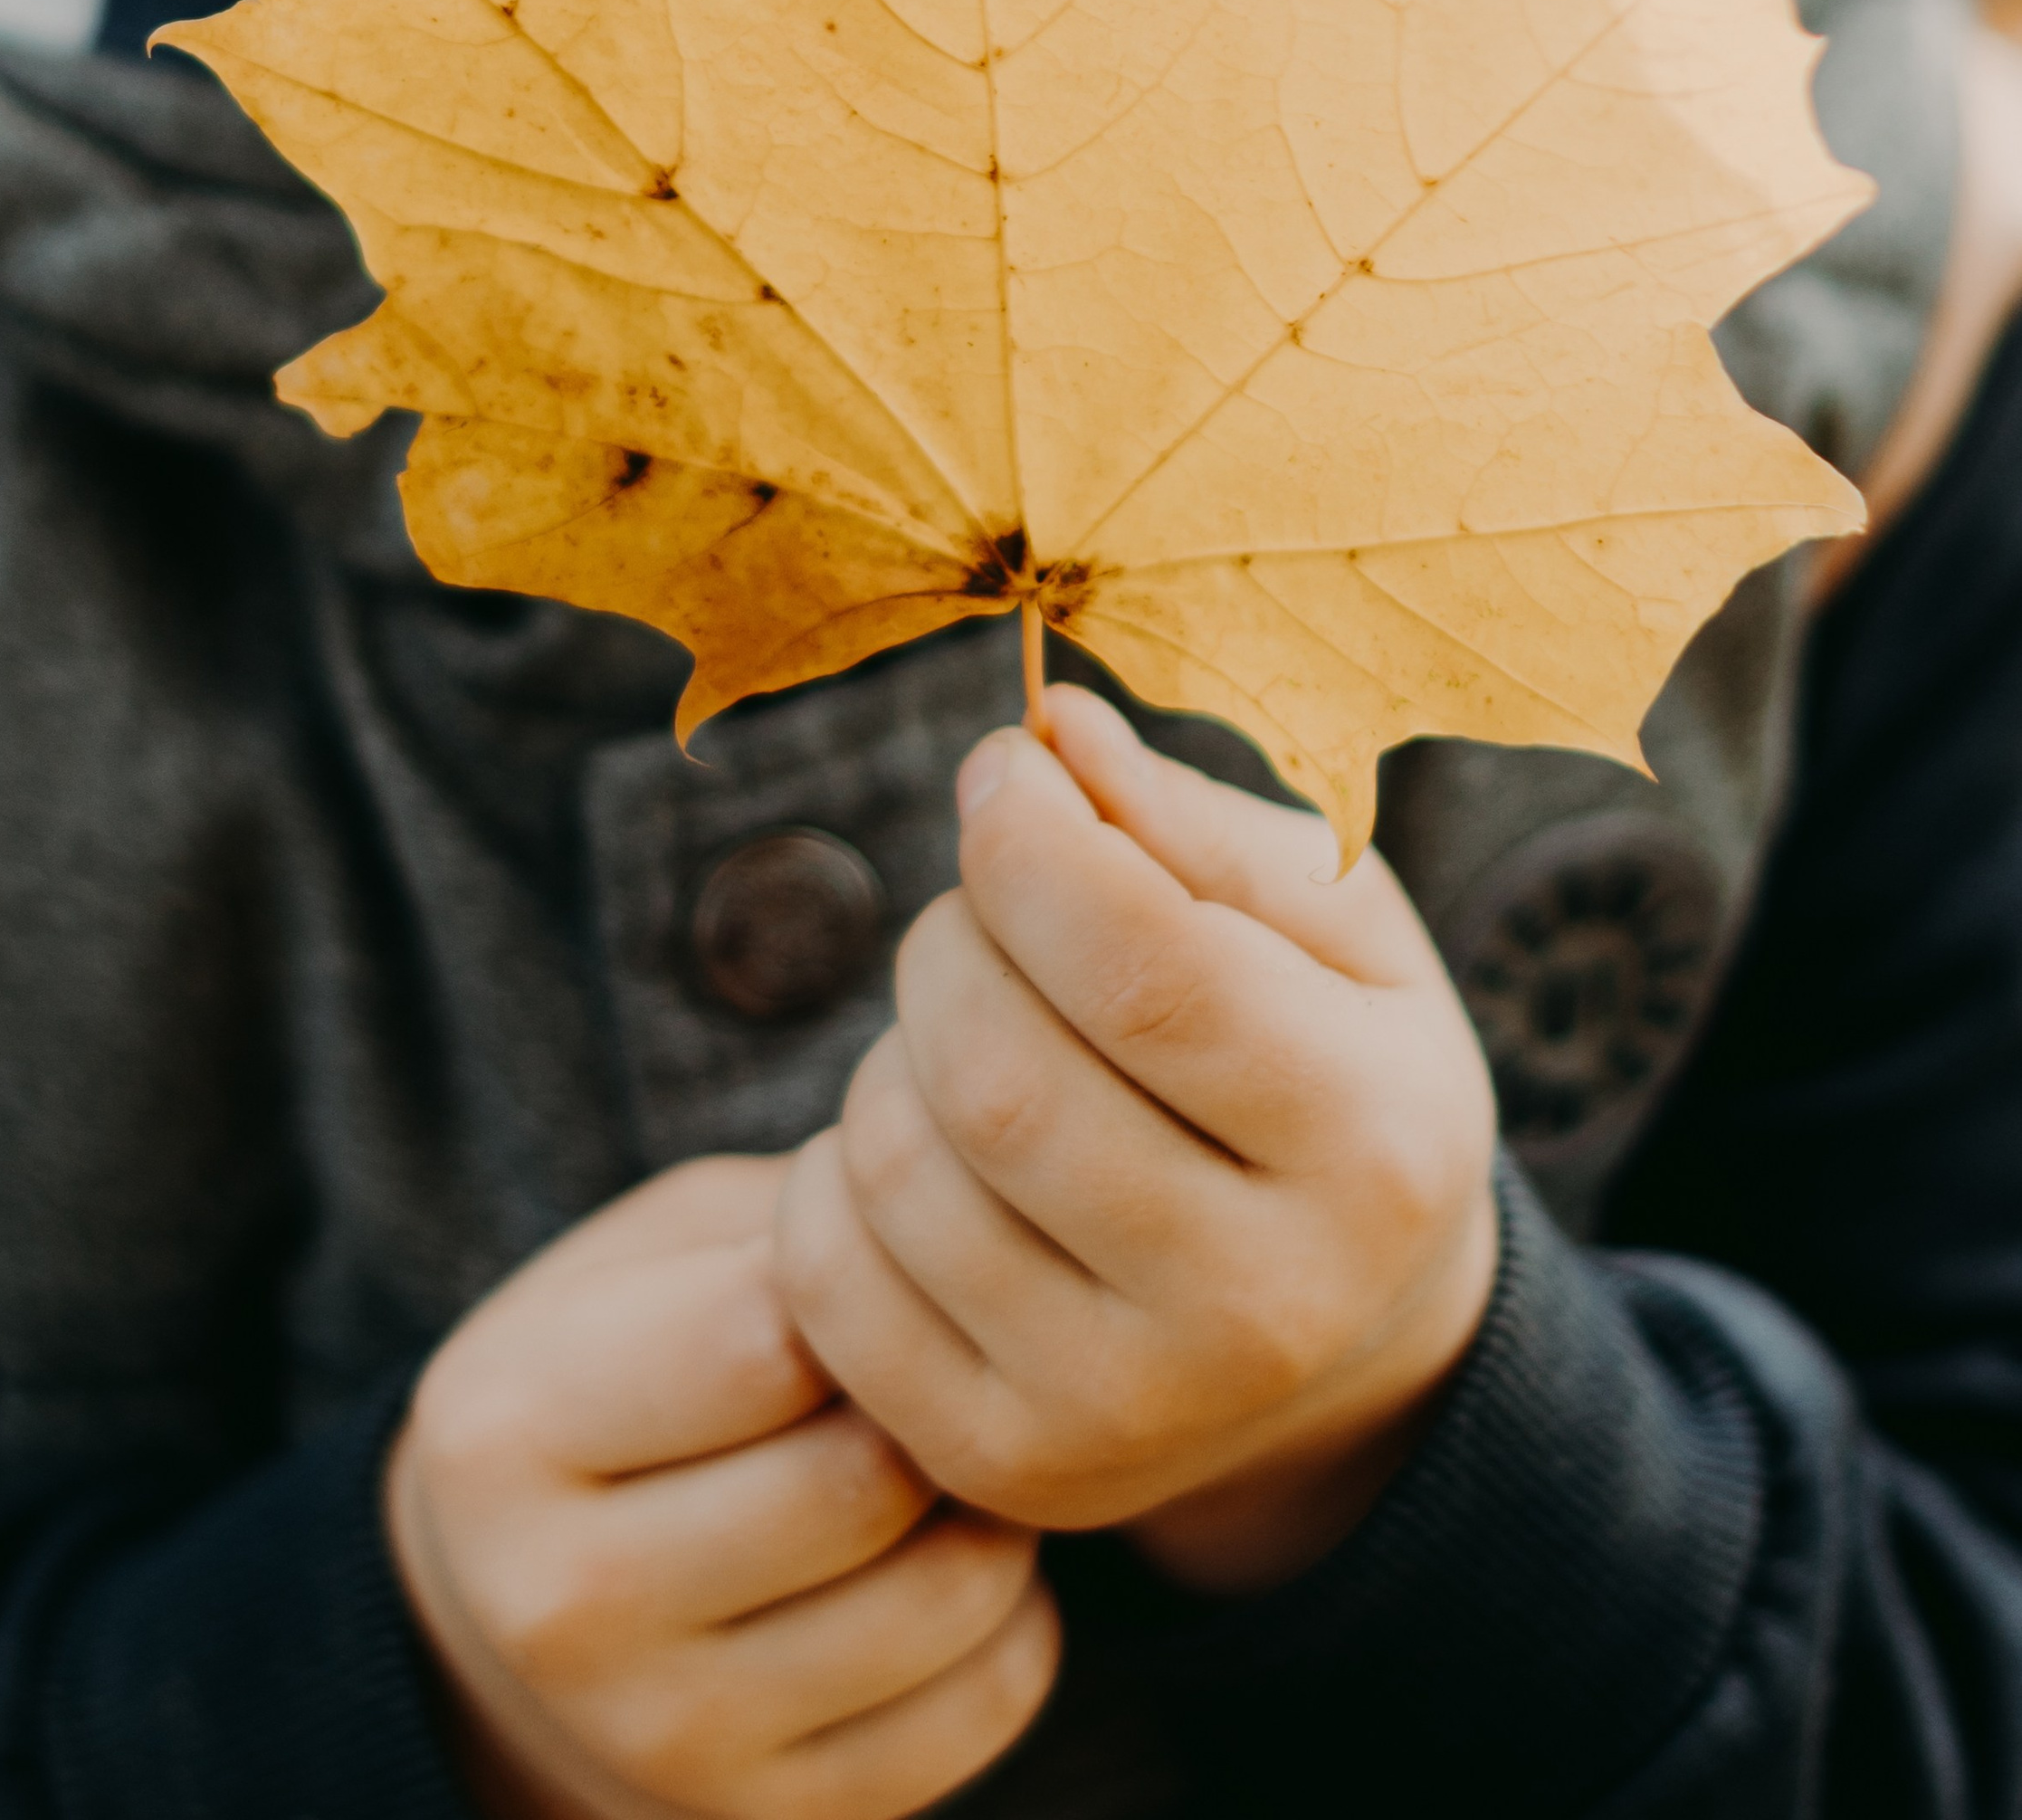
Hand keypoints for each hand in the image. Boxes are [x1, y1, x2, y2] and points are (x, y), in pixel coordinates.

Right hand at [386, 1155, 1059, 1819]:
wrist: (530, 1602)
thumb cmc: (623, 1365)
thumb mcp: (655, 1255)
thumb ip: (785, 1225)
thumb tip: (943, 1241)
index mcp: (511, 1432)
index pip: (760, 1342)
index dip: (856, 1281)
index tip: (871, 1258)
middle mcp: (565, 1608)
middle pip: (858, 1481)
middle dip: (934, 1397)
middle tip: (936, 1357)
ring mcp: (665, 1740)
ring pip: (944, 1596)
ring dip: (992, 1502)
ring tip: (945, 1454)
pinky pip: (989, 1699)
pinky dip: (1014, 1612)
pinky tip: (948, 1558)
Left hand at [774, 689, 1498, 1593]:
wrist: (1341, 1346)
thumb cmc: (1326, 1075)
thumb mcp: (1332, 933)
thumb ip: (1193, 823)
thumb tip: (1048, 734)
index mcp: (1373, 1149)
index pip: (1145, 971)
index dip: (1028, 841)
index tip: (1001, 775)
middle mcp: (1263, 1311)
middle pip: (999, 1072)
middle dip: (953, 936)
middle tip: (988, 909)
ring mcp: (1126, 1414)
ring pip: (898, 1165)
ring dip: (895, 1049)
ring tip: (974, 1035)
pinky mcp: (1003, 1465)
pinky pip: (826, 1273)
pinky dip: (833, 1169)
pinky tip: (925, 1143)